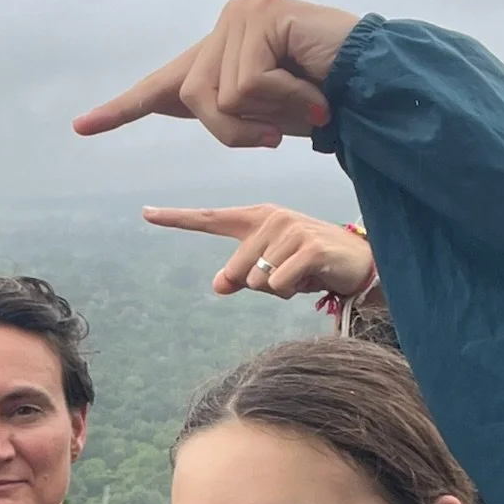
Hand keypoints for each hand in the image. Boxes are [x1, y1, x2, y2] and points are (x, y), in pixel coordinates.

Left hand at [74, 0, 362, 147]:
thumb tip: (201, 104)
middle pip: (193, 100)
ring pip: (218, 97)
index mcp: (222, 51)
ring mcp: (243, 14)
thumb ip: (232, 112)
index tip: (81, 127)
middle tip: (281, 133)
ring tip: (306, 104)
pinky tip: (315, 92)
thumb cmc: (330, 102)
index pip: (165, 84)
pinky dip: (286, 102)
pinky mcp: (262, 15)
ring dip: (265, 118)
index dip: (123, 109)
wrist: (378, 84)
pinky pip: (247, 85)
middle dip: (236, 131)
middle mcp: (228, 23)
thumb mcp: (268, 118)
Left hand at [143, 204, 376, 300]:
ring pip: (258, 281)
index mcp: (256, 218)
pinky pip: (279, 285)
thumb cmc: (309, 265)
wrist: (358, 262)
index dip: (176, 218)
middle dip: (257, 285)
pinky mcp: (308, 246)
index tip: (146, 213)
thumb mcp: (271, 272)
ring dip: (279, 290)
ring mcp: (290, 229)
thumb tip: (219, 285)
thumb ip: (241, 276)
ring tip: (301, 274)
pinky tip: (311, 277)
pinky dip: (292, 291)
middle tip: (287, 276)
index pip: (209, 219)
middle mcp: (270, 218)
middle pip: (236, 270)